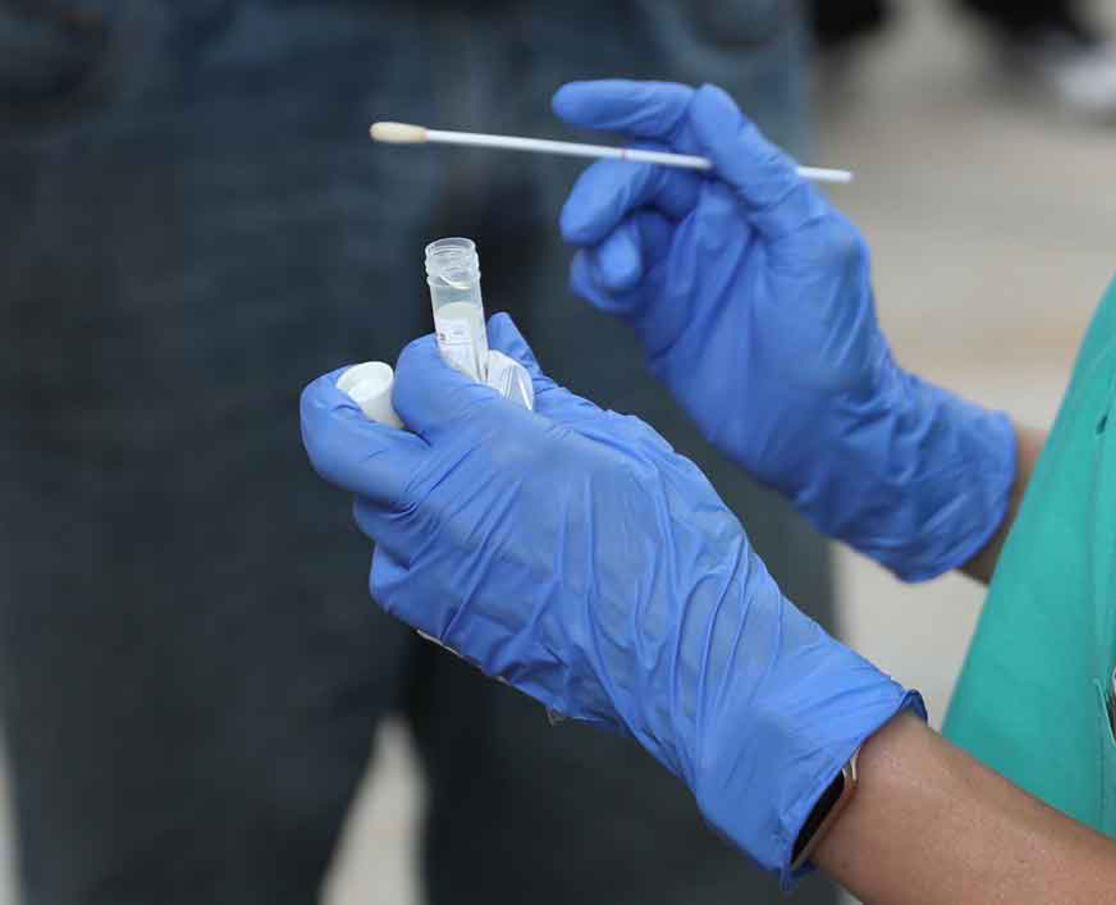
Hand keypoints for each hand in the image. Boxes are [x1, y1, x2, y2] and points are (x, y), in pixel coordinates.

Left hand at [300, 314, 921, 879]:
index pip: (411, 376)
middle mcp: (442, 506)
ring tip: (462, 478)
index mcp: (491, 445)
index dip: (428, 358)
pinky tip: (478, 539)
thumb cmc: (672, 543)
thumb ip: (543, 391)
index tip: (453, 360)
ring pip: (371, 509)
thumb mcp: (619, 444)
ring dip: (398, 480)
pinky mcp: (443, 624)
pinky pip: (400, 570)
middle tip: (387, 396)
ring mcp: (435, 572)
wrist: (688, 659)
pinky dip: (420, 543)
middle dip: (346, 403)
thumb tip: (501, 340)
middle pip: (337, 439)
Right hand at [556, 80, 1016, 580]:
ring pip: (612, 225)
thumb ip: (758, 174)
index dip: (628, 106)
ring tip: (623, 280)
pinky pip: (604, 276)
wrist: (821, 435)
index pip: (683, 126)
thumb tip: (706, 103)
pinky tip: (616, 296)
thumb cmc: (834, 341)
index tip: (571, 104)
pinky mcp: (653, 316)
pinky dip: (595, 275)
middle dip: (603, 191)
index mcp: (752, 193)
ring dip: (600, 240)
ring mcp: (679, 269)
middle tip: (587, 228)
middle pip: (635, 176)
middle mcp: (711, 223)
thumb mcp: (809, 246)